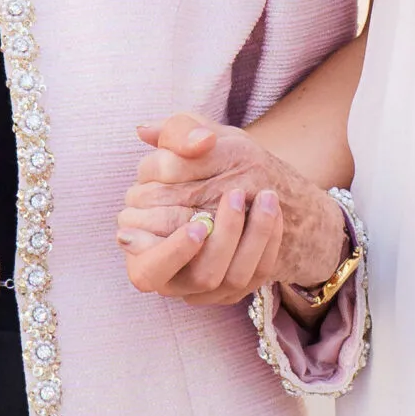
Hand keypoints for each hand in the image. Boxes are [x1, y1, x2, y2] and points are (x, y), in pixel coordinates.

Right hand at [115, 114, 348, 305]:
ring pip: (222, 279)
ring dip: (247, 238)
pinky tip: (274, 208)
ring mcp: (204, 283)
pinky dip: (267, 242)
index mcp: (140, 242)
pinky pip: (255, 275)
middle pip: (193, 278)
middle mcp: (169, 272)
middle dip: (217, 244)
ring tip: (265, 196)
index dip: (171, 253)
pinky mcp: (236, 283)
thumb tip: (155, 132)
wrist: (241, 180)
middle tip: (234, 200)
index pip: (148, 266)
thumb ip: (175, 132)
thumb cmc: (202, 158)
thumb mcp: (190, 135)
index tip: (196, 226)